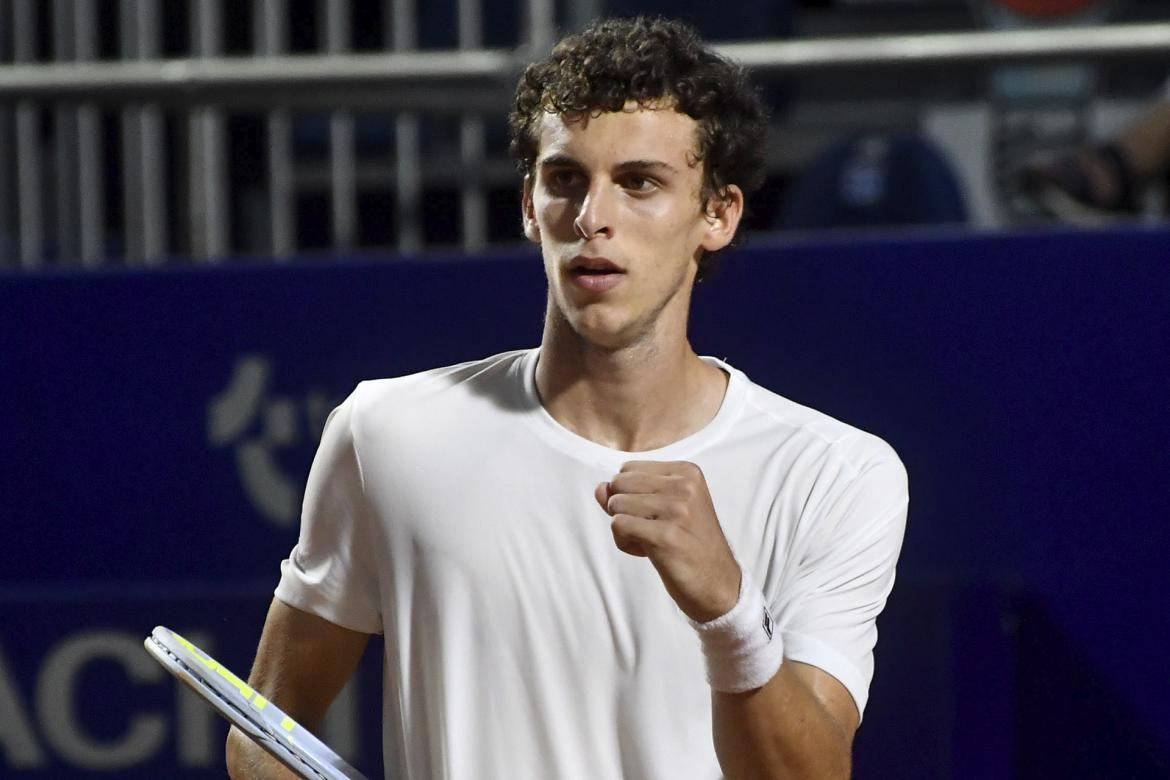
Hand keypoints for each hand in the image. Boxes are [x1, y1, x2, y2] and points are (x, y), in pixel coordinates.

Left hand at [595, 461, 740, 622]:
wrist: (718, 583)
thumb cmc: (688, 545)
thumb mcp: (663, 510)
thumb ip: (629, 494)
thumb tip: (600, 488)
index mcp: (687, 472)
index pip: (628, 469)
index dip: (630, 494)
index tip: (655, 515)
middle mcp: (684, 485)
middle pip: (619, 483)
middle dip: (624, 510)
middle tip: (652, 529)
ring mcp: (676, 509)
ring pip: (615, 504)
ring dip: (624, 529)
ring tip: (651, 541)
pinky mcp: (665, 536)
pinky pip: (618, 526)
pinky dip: (624, 543)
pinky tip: (647, 553)